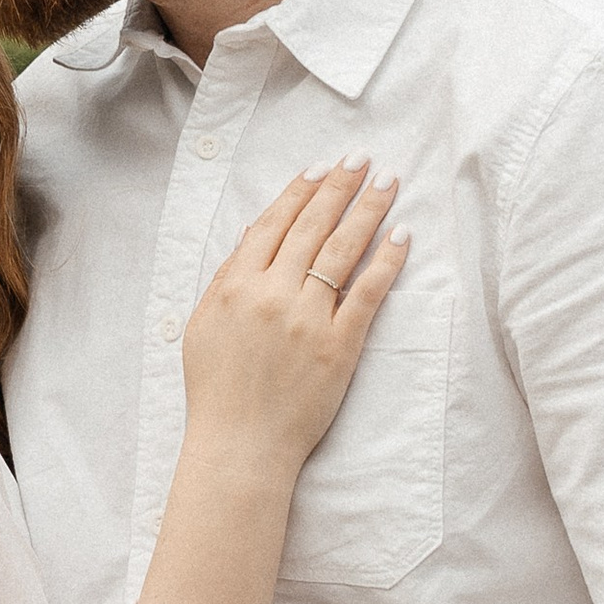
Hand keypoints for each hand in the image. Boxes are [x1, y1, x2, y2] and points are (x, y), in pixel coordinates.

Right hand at [179, 162, 407, 474]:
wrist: (240, 444)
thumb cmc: (217, 390)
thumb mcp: (203, 326)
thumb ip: (227, 278)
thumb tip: (252, 234)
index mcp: (237, 286)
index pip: (273, 224)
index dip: (299, 192)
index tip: (320, 168)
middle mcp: (273, 294)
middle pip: (312, 227)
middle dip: (339, 188)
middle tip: (361, 158)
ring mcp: (308, 318)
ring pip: (342, 250)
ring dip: (367, 210)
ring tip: (386, 181)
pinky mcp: (339, 345)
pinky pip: (368, 293)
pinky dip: (385, 261)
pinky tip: (400, 235)